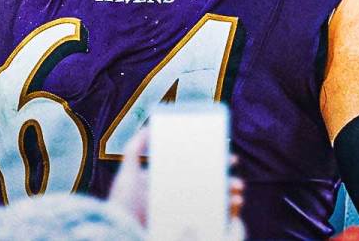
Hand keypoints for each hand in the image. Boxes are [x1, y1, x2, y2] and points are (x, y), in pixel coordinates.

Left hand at [107, 128, 245, 239]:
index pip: (197, 172)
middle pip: (210, 187)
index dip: (215, 164)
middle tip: (236, 177)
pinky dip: (229, 216)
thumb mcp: (127, 174)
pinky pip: (213, 224)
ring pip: (215, 204)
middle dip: (227, 181)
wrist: (121, 232)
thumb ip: (134, 149)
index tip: (230, 159)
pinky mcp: (187, 231)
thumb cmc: (123, 206)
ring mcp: (183, 216)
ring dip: (231, 196)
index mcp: (168, 185)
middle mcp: (178, 201)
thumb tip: (149, 127)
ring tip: (237, 191)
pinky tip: (234, 206)